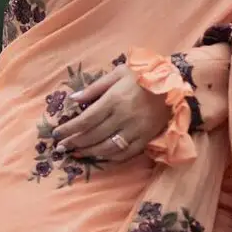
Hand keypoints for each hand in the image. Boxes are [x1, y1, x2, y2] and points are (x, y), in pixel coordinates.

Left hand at [53, 65, 169, 163]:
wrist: (174, 84)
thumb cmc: (142, 76)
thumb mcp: (117, 74)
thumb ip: (94, 88)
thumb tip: (73, 99)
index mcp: (114, 99)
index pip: (85, 120)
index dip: (69, 129)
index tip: (57, 134)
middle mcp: (123, 117)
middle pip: (93, 135)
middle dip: (75, 142)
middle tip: (62, 147)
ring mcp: (135, 130)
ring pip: (107, 147)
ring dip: (89, 152)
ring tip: (76, 154)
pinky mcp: (146, 138)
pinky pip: (125, 153)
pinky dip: (110, 157)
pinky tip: (100, 156)